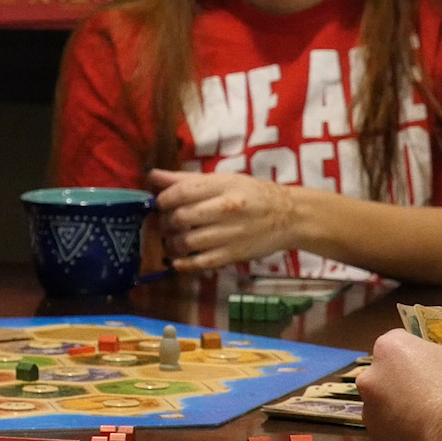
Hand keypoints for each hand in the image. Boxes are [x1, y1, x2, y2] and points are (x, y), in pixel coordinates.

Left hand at [148, 168, 299, 270]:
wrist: (289, 216)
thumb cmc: (252, 194)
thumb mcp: (222, 180)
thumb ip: (186, 179)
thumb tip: (152, 176)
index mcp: (222, 186)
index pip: (181, 192)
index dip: (162, 200)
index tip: (160, 204)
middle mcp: (225, 209)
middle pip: (180, 218)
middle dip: (166, 222)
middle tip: (167, 223)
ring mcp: (229, 234)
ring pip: (186, 242)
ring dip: (172, 244)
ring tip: (174, 240)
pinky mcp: (233, 255)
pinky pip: (201, 263)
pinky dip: (184, 264)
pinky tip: (178, 261)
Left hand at [358, 329, 441, 440]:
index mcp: (388, 349)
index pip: (403, 344)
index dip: (426, 355)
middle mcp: (369, 381)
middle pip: (390, 379)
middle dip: (410, 386)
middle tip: (441, 399)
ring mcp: (370, 419)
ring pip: (388, 413)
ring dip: (407, 416)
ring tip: (439, 428)